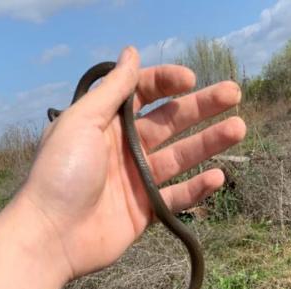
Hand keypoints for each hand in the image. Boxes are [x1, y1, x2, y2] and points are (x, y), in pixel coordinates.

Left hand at [19, 45, 245, 284]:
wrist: (52, 234)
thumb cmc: (61, 173)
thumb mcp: (82, 121)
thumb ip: (112, 90)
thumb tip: (132, 53)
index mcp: (106, 124)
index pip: (144, 95)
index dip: (167, 83)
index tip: (190, 80)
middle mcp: (124, 149)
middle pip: (169, 122)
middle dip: (201, 107)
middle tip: (233, 94)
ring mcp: (135, 181)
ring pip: (179, 157)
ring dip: (208, 143)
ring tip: (238, 129)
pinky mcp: (143, 213)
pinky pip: (176, 197)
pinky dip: (197, 188)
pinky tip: (218, 176)